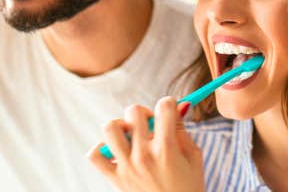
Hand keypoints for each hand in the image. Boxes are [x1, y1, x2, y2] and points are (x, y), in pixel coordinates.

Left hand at [88, 97, 203, 191]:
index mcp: (167, 148)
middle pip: (134, 111)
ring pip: (110, 128)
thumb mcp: (194, 158)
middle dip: (144, 112)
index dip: (168, 104)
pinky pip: (94, 155)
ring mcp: (127, 166)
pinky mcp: (115, 179)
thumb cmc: (189, 189)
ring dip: (120, 126)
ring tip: (130, 135)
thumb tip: (176, 107)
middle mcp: (144, 155)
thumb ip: (183, 131)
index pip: (164, 107)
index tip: (169, 111)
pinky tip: (116, 151)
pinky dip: (101, 149)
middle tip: (150, 125)